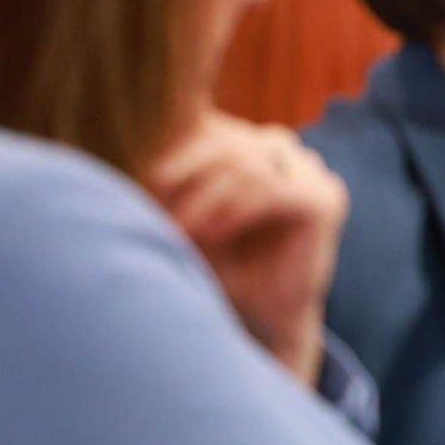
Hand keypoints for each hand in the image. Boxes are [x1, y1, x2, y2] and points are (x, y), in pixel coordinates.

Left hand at [146, 112, 345, 381]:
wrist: (264, 317)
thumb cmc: (219, 264)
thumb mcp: (188, 213)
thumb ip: (173, 178)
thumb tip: (120, 137)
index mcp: (254, 143)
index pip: (212, 126)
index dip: (173, 149)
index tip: (135, 179)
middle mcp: (285, 151)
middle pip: (228, 141)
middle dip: (184, 171)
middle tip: (147, 197)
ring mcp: (311, 171)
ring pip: (247, 164)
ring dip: (205, 198)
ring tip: (177, 228)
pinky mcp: (324, 199)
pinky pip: (272, 190)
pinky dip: (234, 212)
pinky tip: (210, 234)